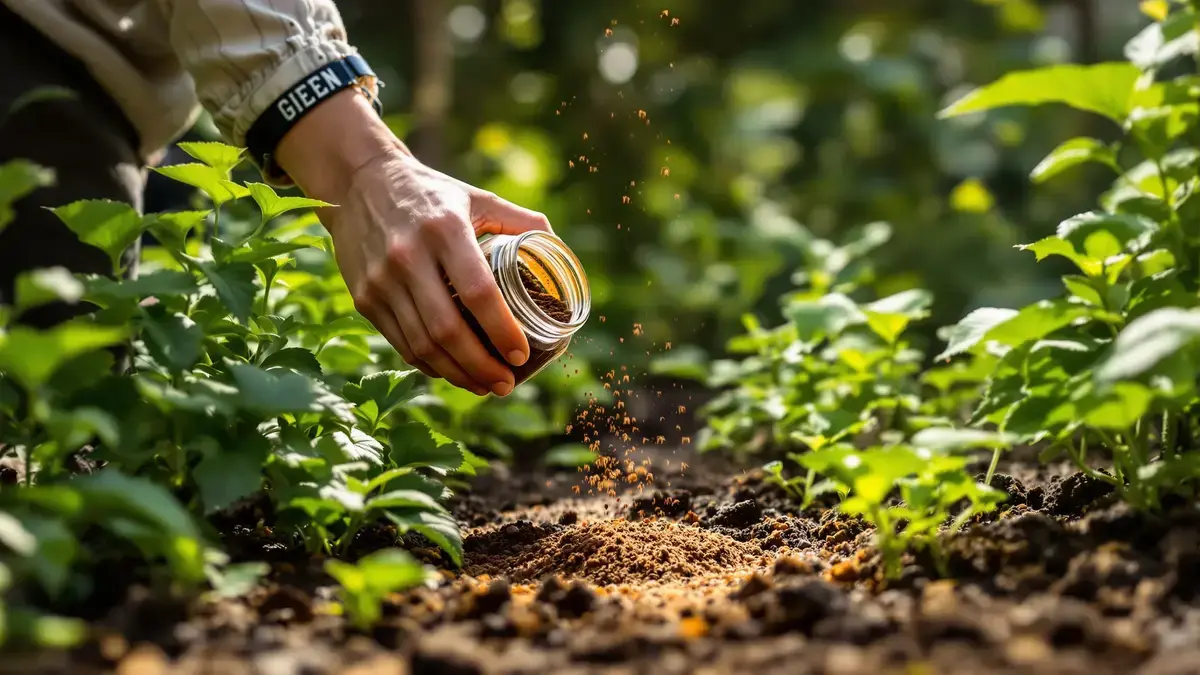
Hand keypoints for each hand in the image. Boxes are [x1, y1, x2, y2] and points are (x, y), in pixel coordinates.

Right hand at [273, 90, 552, 395]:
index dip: (501, 330)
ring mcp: (381, 280)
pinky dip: (429, 365)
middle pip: (447, 329)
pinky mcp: (364, 297)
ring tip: (485, 386)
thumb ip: (519, 221)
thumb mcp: (477, 197)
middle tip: (506, 383)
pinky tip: (452, 372)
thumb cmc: (431, 193)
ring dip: (457, 374)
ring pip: (422, 344)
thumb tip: (559, 250)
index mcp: (445, 229)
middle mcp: (409, 256)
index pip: (478, 292)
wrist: (358, 182)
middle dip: (481, 366)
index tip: (520, 354)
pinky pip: (400, 343)